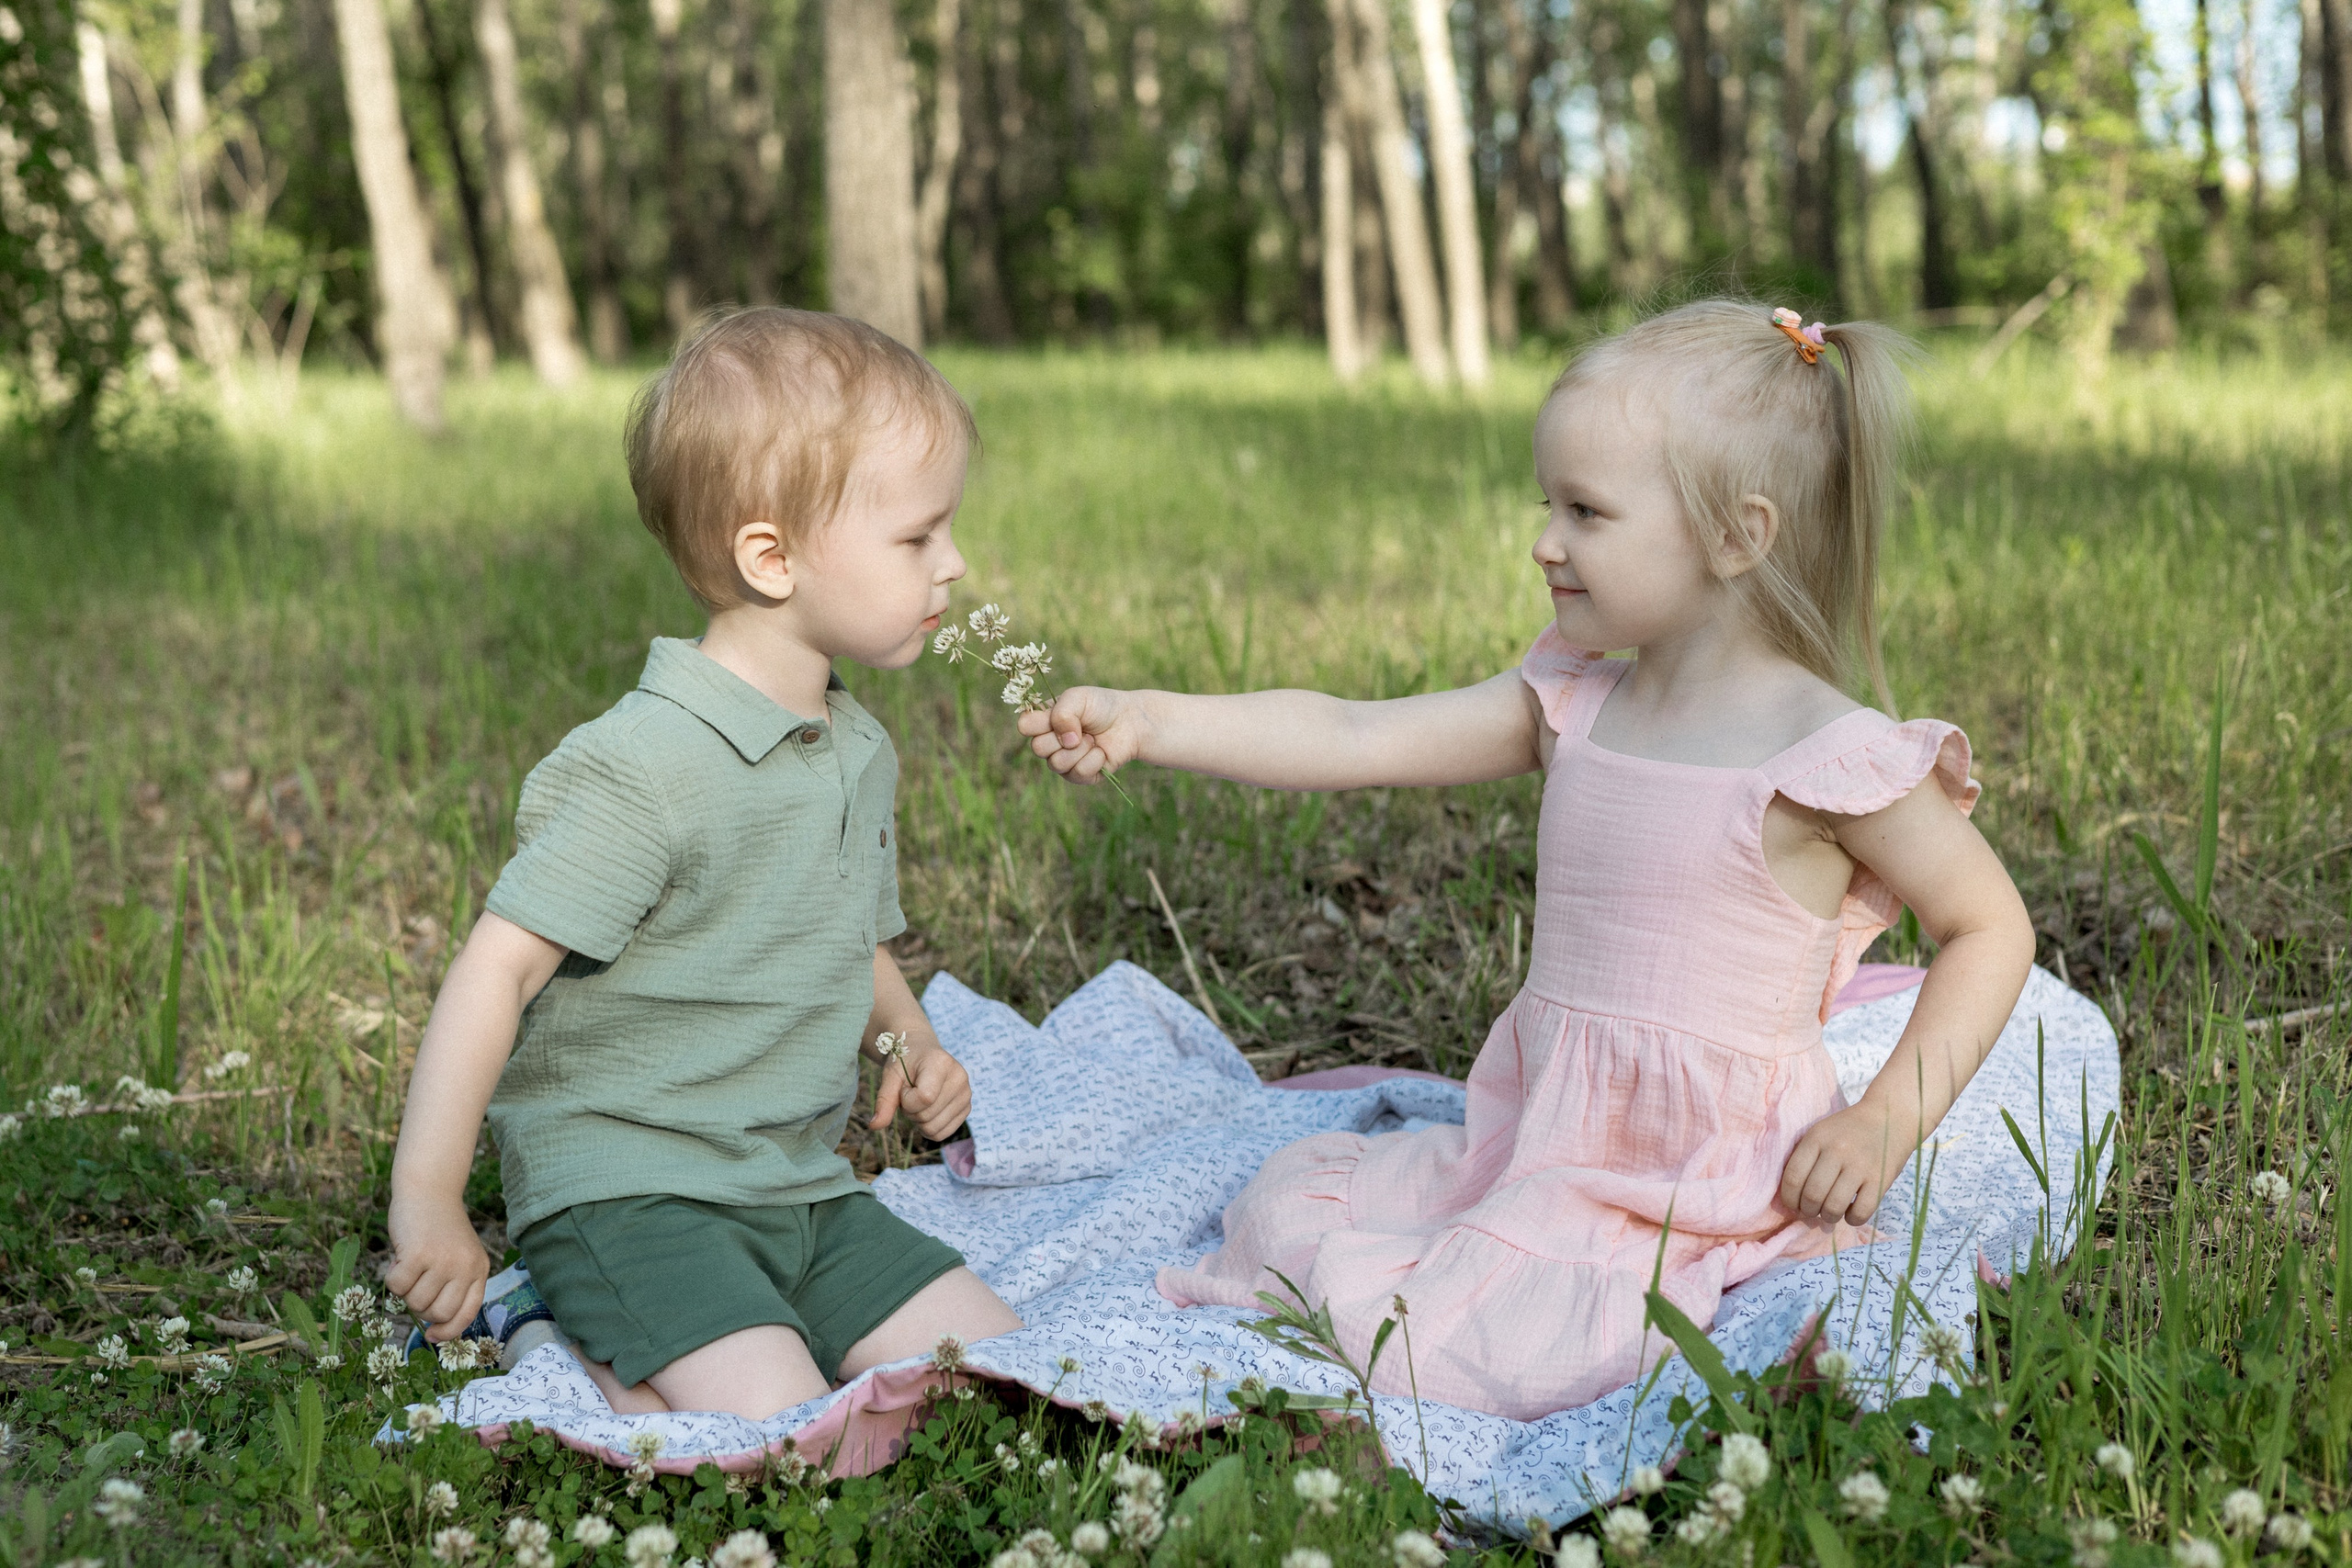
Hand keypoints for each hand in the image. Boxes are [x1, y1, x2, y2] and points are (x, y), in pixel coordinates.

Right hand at [384, 1194, 489, 1342]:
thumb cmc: (439, 1229)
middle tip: (417, 1285)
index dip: (449, 1330)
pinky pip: (396, 1287)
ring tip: (411, 1265)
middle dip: (421, 1308)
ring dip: (405, 1290)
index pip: (468, 1313)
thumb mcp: (459, 1256)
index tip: (432, 1335)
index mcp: (479, 1270)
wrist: (429, 1190)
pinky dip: (391, 1276)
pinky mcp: (418, 1254)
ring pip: (415, 1303)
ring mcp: (443, 1261)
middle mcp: (465, 1267)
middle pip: (438, 1314)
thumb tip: (436, 1329)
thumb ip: (454, 1286)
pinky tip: (399, 1257)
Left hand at [871, 1022, 972, 1139]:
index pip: (924, 1098)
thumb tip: (874, 1126)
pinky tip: (928, 1109)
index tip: (904, 1087)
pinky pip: (943, 1134)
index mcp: (942, 1063)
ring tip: (920, 1099)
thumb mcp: (891, 1076)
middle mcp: (960, 1078)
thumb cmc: (905, 1062)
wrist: (921, 1051)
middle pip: (927, 1116)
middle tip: (911, 1092)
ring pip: (934, 1129)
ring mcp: (966, 1094)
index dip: (907, 1100)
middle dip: (910, 1110)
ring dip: (919, 1120)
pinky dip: (929, 1127)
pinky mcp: (967, 1108)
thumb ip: (884, 1100)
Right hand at [1015, 687, 1148, 784]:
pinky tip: (1101, 751)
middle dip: (1062, 736)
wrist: (1130, 722)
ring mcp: (1063, 761)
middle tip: (1082, 728)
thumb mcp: (1078, 697)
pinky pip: (1077, 773)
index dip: (1040, 722)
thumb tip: (1066, 741)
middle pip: (1038, 748)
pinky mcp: (1079, 776)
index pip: (1024, 726)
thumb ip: (1062, 712)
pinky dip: (1094, 760)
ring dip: (1080, 749)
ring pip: (1056, 764)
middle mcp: (1050, 743)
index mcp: (1044, 721)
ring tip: (1092, 739)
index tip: (1057, 714)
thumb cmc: (1101, 706)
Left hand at [1777, 1101, 1914, 1226]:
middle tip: (1812, 1211)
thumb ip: (1805, 1158)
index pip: (1793, 1177)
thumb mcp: (1821, 1132)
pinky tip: (1851, 1212)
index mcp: (1817, 1138)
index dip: (1789, 1198)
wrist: (1890, 1118)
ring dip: (1828, 1217)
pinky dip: (1852, 1219)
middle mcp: (1837, 1151)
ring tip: (1830, 1213)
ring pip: (1834, 1207)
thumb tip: (1791, 1196)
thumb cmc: (1849, 1130)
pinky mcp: (1880, 1179)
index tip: (1793, 1204)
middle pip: (1812, 1195)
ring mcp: (1860, 1166)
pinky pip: (1861, 1212)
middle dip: (1808, 1211)